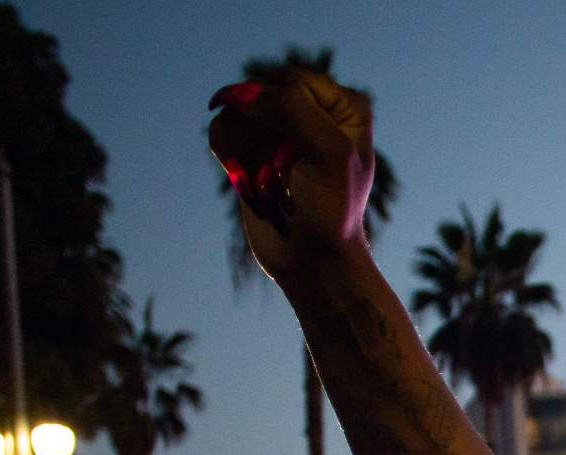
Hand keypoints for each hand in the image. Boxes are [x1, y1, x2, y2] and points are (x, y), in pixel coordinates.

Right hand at [207, 67, 377, 283]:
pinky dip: (229, 155)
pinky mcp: (251, 148)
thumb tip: (241, 93)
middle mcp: (312, 111)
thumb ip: (292, 108)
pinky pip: (222, 129)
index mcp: (343, 107)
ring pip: (236, 110)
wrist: (313, 262)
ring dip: (244, 148)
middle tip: (278, 170)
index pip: (292, 81)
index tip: (282, 151)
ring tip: (267, 180)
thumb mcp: (328, 153)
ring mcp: (279, 129)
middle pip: (258, 93)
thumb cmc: (331, 211)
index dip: (276, 111)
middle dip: (259, 133)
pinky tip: (247, 180)